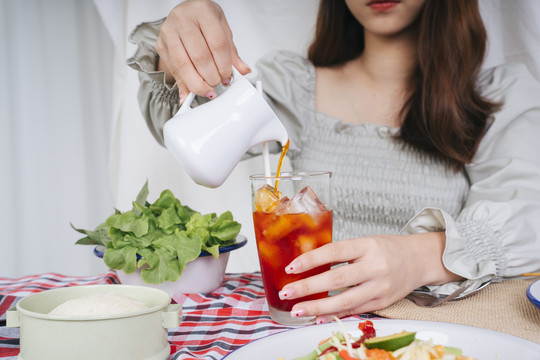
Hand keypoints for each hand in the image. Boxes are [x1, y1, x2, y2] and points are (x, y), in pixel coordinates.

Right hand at [156, 0, 250, 101]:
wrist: (184, 13)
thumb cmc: (203, 19)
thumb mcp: (221, 30)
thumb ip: (231, 52)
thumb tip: (242, 70)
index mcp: (203, 12)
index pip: (217, 44)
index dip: (223, 65)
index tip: (227, 77)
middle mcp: (183, 20)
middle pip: (199, 56)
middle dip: (211, 76)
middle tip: (217, 83)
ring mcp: (169, 32)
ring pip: (183, 64)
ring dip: (197, 83)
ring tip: (207, 90)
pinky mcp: (161, 44)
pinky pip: (173, 69)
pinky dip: (183, 84)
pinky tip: (191, 91)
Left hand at [278, 232, 461, 322]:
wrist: (419, 260)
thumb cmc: (386, 248)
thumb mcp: (364, 242)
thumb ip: (341, 253)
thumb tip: (308, 264)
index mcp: (367, 246)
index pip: (333, 252)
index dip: (310, 260)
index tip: (290, 268)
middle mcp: (374, 267)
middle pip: (337, 279)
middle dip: (308, 288)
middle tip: (287, 293)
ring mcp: (379, 287)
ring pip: (345, 300)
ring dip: (318, 308)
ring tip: (297, 310)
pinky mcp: (382, 302)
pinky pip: (355, 310)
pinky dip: (335, 315)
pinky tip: (318, 318)